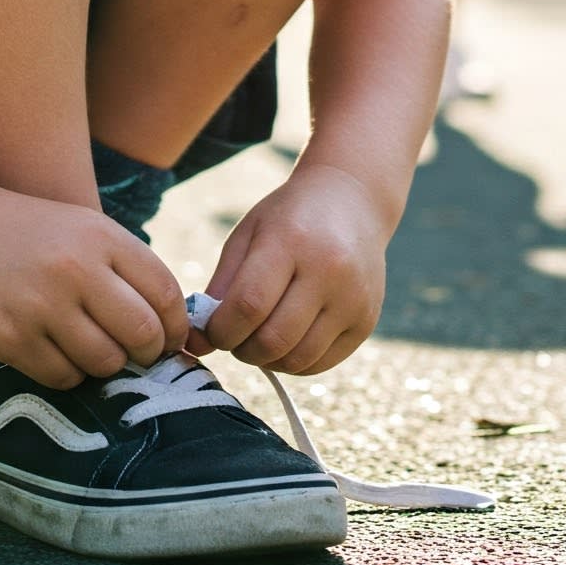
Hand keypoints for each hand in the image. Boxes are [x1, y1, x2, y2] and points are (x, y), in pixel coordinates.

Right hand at [0, 181, 191, 388]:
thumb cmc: (30, 232)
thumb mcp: (85, 229)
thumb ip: (127, 268)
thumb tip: (172, 327)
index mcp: (102, 237)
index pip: (164, 293)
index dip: (176, 325)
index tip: (171, 338)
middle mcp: (76, 269)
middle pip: (141, 333)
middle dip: (149, 352)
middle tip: (140, 355)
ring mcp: (41, 305)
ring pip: (105, 362)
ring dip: (108, 365)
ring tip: (96, 349)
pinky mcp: (10, 337)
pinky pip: (63, 376)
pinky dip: (71, 373)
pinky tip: (60, 352)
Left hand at [192, 162, 391, 375]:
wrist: (351, 200)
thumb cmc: (288, 218)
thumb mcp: (248, 234)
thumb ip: (222, 286)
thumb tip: (198, 342)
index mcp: (292, 241)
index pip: (249, 305)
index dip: (220, 330)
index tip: (211, 331)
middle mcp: (330, 270)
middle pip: (273, 339)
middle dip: (241, 349)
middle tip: (235, 337)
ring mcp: (354, 298)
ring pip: (297, 359)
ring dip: (267, 360)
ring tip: (259, 338)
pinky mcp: (367, 320)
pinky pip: (320, 363)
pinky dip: (293, 362)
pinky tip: (286, 340)